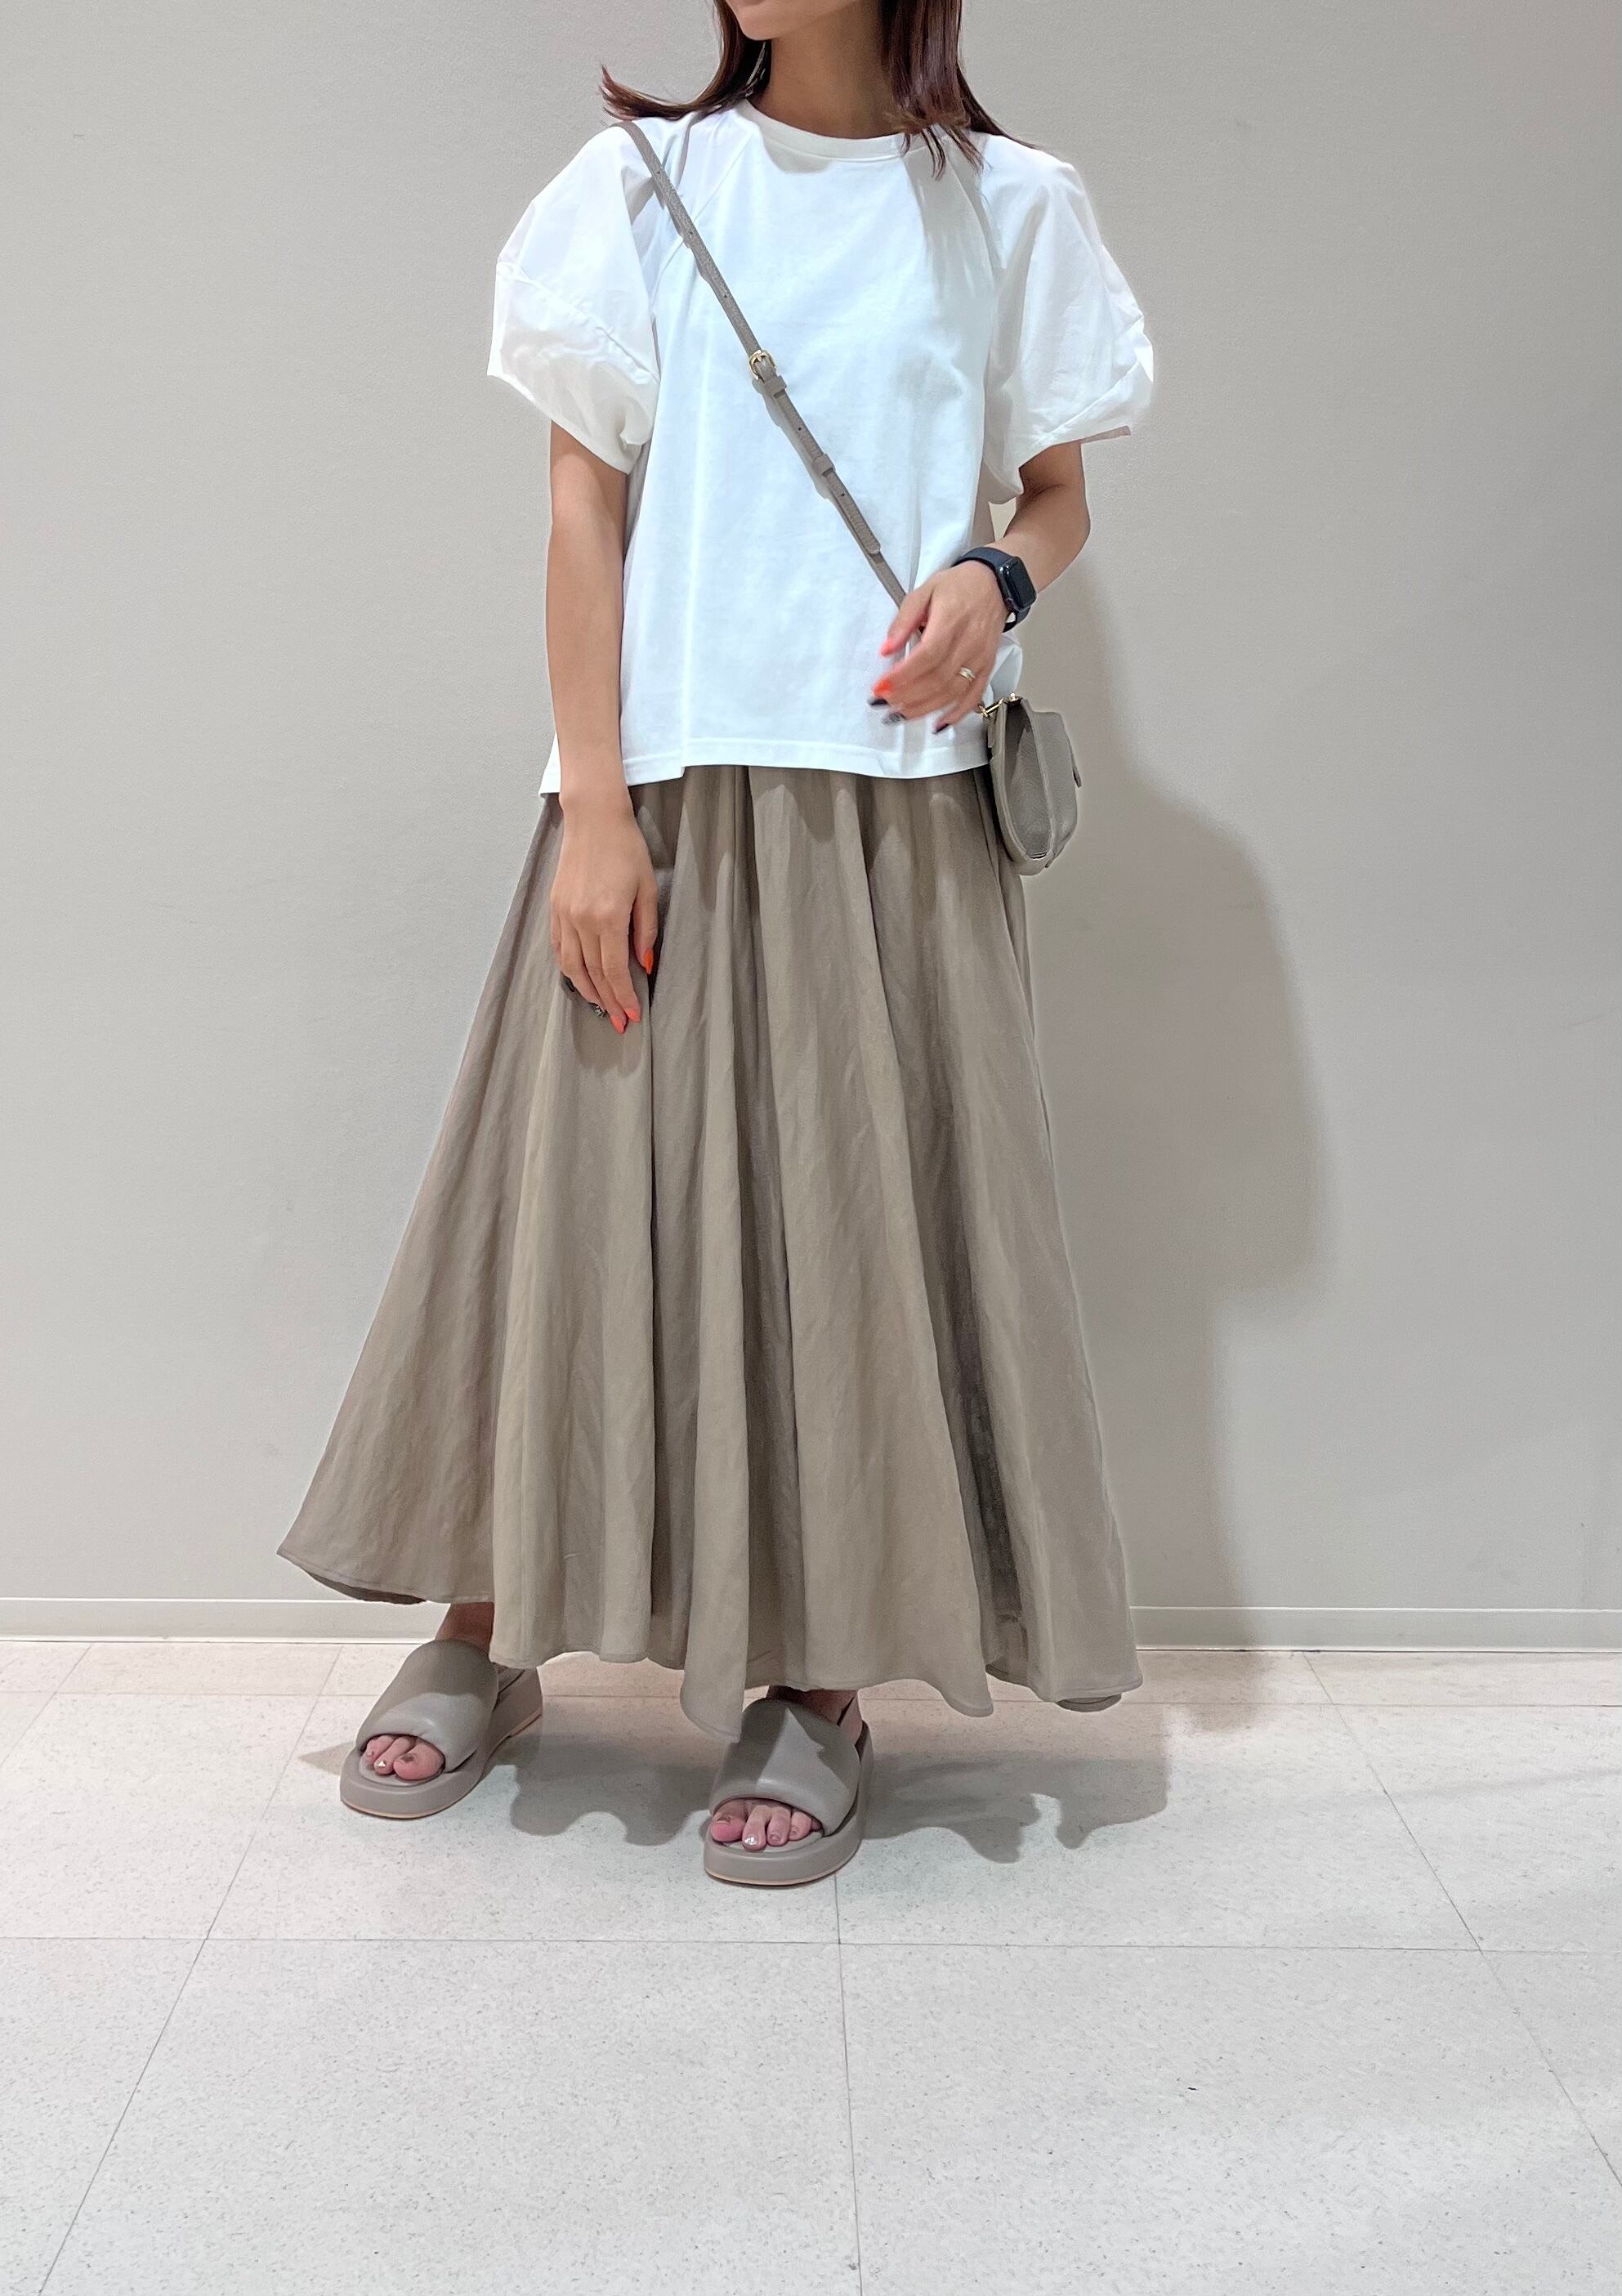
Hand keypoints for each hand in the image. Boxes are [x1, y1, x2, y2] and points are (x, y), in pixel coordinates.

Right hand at [549, 791, 658, 1031]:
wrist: (594, 820)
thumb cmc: (626, 850)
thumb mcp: (647, 889)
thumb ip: (646, 930)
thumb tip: (645, 964)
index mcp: (608, 917)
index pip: (615, 970)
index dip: (624, 996)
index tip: (632, 1014)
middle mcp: (582, 920)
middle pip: (593, 973)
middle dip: (608, 1001)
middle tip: (618, 1021)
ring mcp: (564, 915)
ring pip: (572, 966)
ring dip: (586, 990)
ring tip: (600, 1006)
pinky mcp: (555, 908)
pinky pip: (559, 948)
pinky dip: (568, 968)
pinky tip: (579, 978)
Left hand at [871, 560, 1007, 730]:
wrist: (994, 584)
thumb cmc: (959, 586)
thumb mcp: (924, 591)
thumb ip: (903, 621)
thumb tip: (886, 649)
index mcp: (951, 620)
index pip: (926, 656)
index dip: (902, 676)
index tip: (881, 687)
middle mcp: (969, 642)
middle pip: (937, 679)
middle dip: (907, 696)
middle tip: (884, 704)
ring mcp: (980, 658)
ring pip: (952, 692)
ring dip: (924, 708)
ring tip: (901, 714)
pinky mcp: (986, 667)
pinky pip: (973, 696)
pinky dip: (956, 714)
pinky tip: (938, 724)